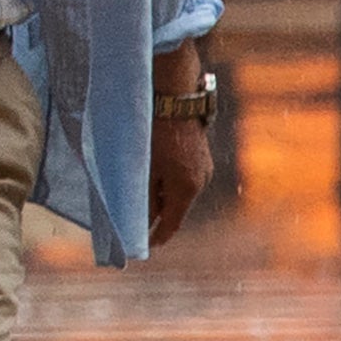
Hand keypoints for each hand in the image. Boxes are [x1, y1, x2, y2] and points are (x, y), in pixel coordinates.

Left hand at [147, 55, 217, 247]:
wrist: (175, 95)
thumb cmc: (154, 131)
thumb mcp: (144, 166)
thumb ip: (143, 195)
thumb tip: (140, 220)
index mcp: (187, 188)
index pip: (172, 222)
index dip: (157, 236)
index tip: (146, 245)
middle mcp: (200, 180)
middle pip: (176, 207)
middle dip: (157, 213)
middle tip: (137, 219)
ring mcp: (204, 166)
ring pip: (179, 190)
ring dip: (161, 194)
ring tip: (141, 191)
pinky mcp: (201, 153)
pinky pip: (183, 175)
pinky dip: (168, 179)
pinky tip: (153, 171)